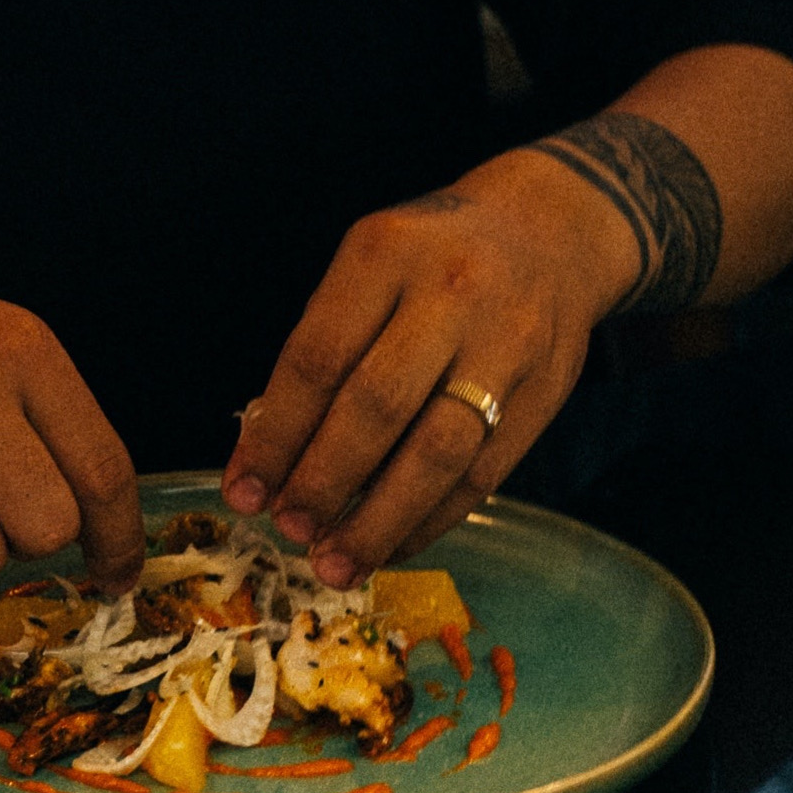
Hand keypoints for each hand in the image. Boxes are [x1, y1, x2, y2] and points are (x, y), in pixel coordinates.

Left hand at [221, 150, 641, 586]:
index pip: (318, 356)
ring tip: (335, 562)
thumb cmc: (431, 255)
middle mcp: (448, 296)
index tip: (244, 489)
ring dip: (378, 519)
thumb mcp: (370, 263)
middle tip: (286, 529)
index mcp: (384, 253)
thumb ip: (325, 341)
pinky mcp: (545, 394)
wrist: (548, 229)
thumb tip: (268, 448)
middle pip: (376, 406)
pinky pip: (481, 475)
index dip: (277, 432)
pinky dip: (430, 519)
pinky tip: (390, 543)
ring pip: (437, 453)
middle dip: (323, 480)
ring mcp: (504, 347)